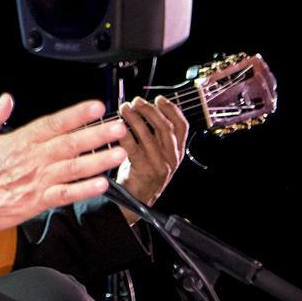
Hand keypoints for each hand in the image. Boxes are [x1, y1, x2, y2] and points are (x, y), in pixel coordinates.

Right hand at [0, 95, 127, 240]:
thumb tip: (6, 100)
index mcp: (18, 142)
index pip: (53, 123)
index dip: (76, 115)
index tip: (96, 107)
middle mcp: (31, 160)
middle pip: (70, 143)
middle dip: (97, 134)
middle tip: (118, 128)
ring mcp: (35, 181)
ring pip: (72, 168)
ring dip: (98, 160)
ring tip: (119, 153)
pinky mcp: (35, 202)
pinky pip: (64, 195)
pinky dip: (83, 190)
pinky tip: (101, 184)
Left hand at [116, 95, 187, 221]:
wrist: (135, 202)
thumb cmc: (141, 174)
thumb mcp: (155, 155)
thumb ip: (155, 136)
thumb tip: (143, 109)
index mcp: (177, 153)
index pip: (182, 127)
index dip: (173, 110)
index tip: (160, 99)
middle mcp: (172, 158)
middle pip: (165, 127)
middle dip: (150, 110)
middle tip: (136, 101)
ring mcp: (160, 165)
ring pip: (150, 135)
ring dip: (136, 118)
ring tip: (125, 108)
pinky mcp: (145, 171)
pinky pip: (134, 148)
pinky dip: (126, 134)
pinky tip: (118, 127)